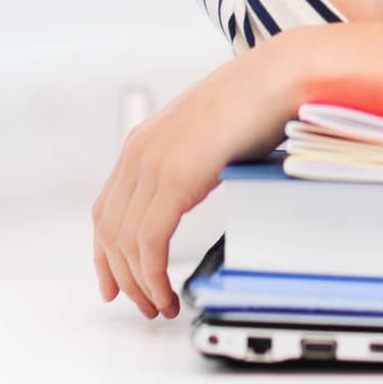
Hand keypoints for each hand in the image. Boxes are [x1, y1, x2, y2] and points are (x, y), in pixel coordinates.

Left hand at [91, 45, 296, 319]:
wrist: (277, 77)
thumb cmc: (256, 102)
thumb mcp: (209, 137)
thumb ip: (191, 161)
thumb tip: (197, 190)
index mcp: (145, 141)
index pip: (107, 210)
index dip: (105, 253)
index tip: (115, 282)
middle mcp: (139, 152)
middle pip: (109, 232)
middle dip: (122, 277)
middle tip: (143, 304)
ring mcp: (153, 164)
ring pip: (125, 243)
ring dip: (140, 284)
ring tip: (160, 306)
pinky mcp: (173, 178)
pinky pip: (148, 242)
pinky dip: (154, 275)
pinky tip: (167, 292)